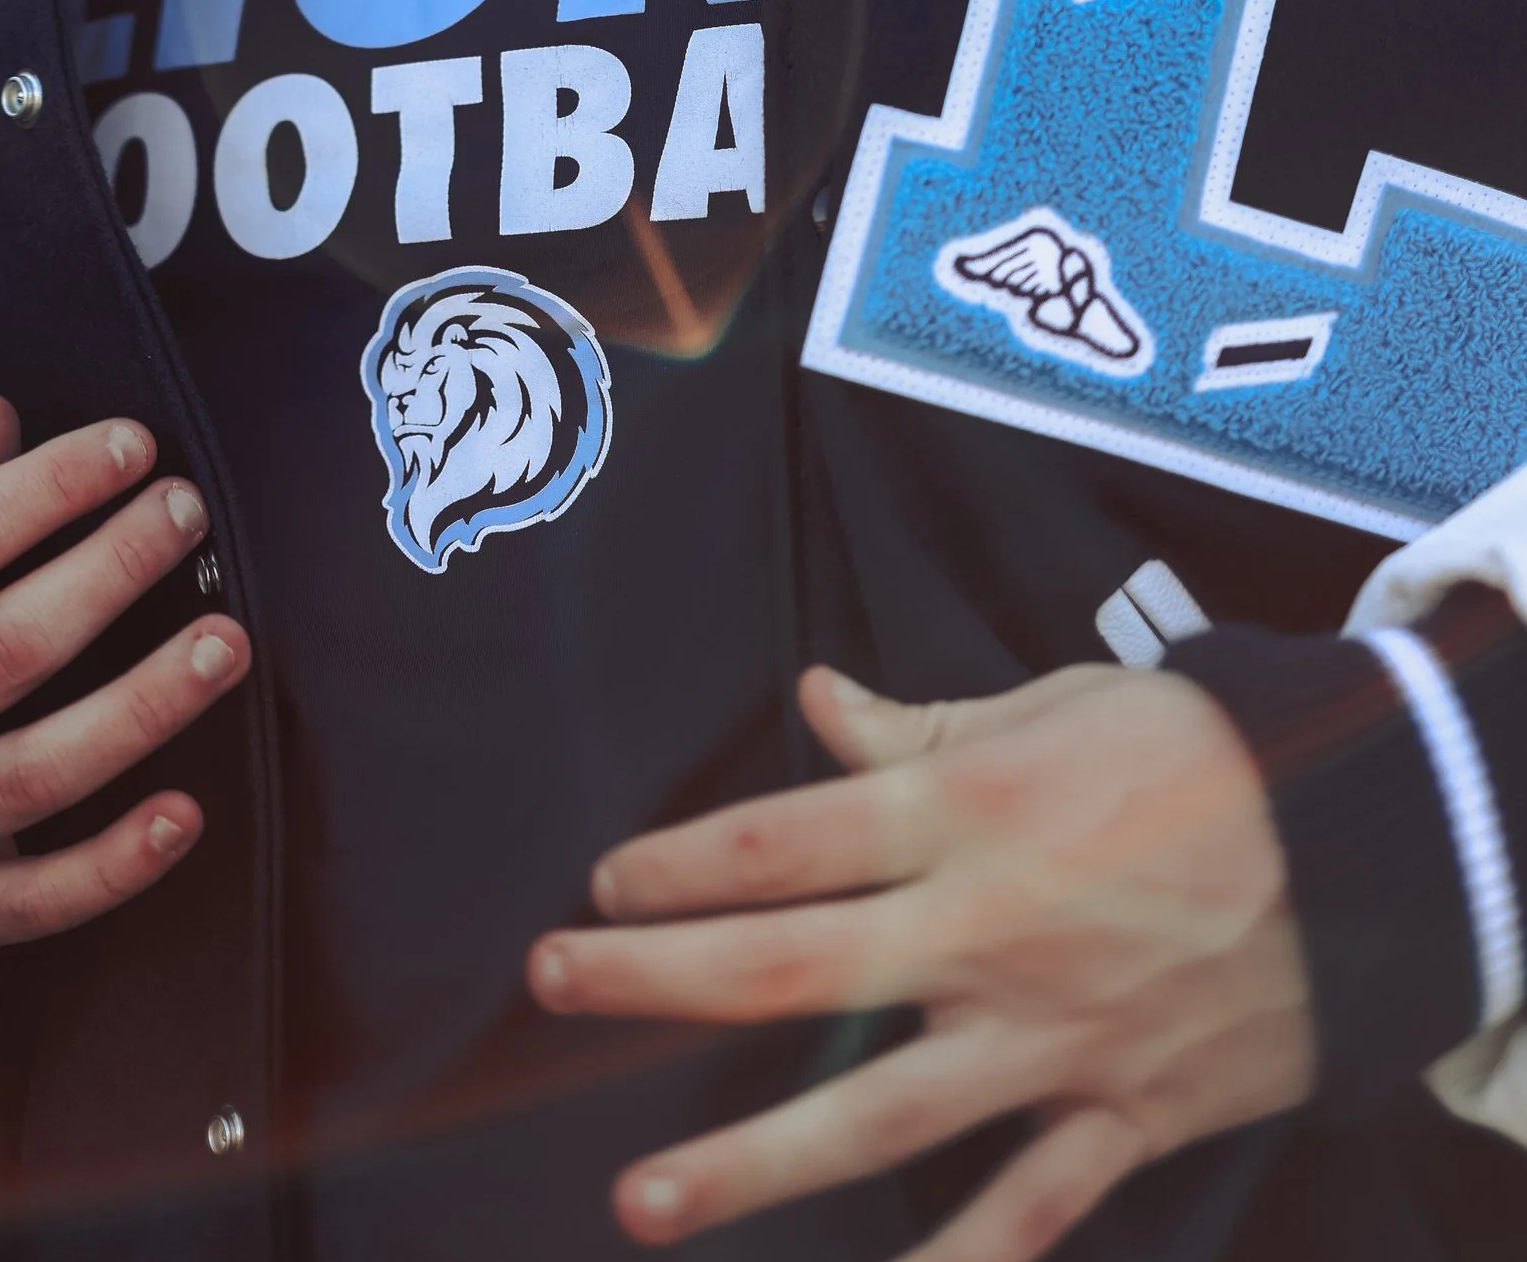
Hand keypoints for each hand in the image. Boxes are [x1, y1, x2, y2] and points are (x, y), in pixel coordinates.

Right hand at [0, 392, 249, 964]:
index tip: (130, 446)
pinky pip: (40, 899)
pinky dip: (117, 864)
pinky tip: (184, 814)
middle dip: (110, 571)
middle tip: (185, 512)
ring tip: (223, 642)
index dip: (48, 488)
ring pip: (41, 770)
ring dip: (145, 706)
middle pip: (9, 648)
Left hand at [528, 660, 1315, 1259]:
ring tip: (644, 1206)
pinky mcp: (1118, 1113)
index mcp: (961, 810)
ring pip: (878, 1115)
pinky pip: (1028, 1209)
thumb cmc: (1200, 752)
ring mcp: (1049, 1037)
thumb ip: (923, 724)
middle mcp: (984, 929)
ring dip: (754, 1164)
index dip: (677, 864)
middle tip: (551, 988)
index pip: (782, 838)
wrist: (1361, 841)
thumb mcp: (1055, 703)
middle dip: (658, 983)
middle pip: (790, 964)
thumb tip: (817, 703)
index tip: (598, 886)